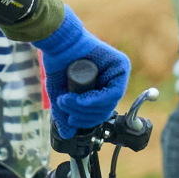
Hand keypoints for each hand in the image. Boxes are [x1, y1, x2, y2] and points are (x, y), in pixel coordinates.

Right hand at [34, 11, 129, 136]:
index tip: (71, 120)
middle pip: (106, 110)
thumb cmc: (59, 65)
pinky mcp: (121, 65)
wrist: (57, 42)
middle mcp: (113, 80)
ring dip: (86, 108)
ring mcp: (119, 72)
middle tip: (66, 109)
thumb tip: (68, 135)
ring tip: (66, 101)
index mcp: (102, 88)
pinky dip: (96, 101)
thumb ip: (64, 114)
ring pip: (109, 104)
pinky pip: (112, 92)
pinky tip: (80, 100)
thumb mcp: (61, 96)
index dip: (86, 120)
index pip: (101, 113)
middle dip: (84, 116)